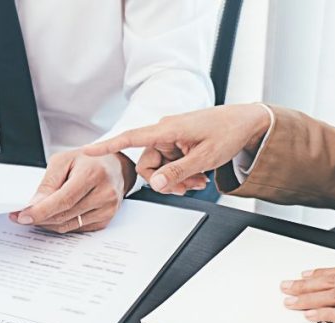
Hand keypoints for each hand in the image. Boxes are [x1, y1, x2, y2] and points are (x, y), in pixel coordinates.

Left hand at [9, 150, 135, 232]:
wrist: (115, 167)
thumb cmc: (89, 161)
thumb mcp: (64, 160)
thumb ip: (48, 183)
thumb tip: (34, 205)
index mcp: (93, 174)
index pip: (63, 200)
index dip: (41, 211)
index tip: (23, 216)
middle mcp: (104, 193)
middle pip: (65, 215)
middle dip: (40, 218)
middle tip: (21, 216)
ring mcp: (107, 209)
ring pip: (69, 225)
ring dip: (48, 223)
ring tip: (36, 215)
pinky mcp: (105, 220)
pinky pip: (76, 228)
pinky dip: (61, 224)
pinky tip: (54, 216)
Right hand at [82, 104, 271, 194]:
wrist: (247, 122)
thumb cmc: (228, 132)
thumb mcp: (204, 158)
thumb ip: (177, 173)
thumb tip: (154, 185)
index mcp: (167, 129)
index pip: (130, 138)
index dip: (107, 146)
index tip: (87, 151)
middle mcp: (165, 132)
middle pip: (148, 165)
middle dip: (165, 180)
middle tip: (187, 187)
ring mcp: (172, 139)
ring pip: (161, 168)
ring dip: (177, 179)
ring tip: (199, 181)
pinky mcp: (179, 145)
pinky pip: (171, 165)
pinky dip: (183, 174)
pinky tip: (199, 176)